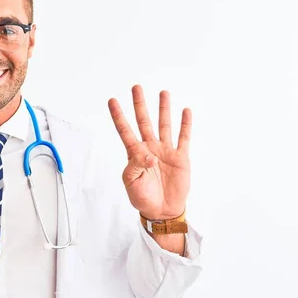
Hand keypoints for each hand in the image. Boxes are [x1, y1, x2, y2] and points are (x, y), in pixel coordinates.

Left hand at [108, 85, 191, 220]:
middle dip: (140, 105)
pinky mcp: (180, 157)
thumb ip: (136, 166)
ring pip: (164, 125)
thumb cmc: (143, 197)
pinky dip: (185, 125)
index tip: (112, 100)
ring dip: (164, 109)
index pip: (125, 130)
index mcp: (135, 153)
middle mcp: (150, 148)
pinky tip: (185, 111)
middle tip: (136, 87)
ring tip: (163, 93)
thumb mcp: (131, 182)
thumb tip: (150, 156)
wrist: (162, 210)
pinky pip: (183, 138)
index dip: (118, 116)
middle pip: (144, 121)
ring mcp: (166, 151)